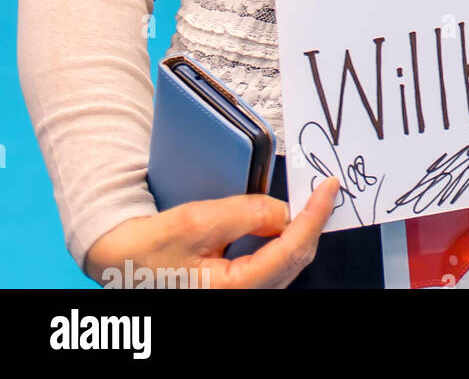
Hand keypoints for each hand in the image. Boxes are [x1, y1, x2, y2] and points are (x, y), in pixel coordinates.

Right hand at [82, 175, 339, 288]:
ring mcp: (240, 297)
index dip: (314, 216)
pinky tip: (285, 223)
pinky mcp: (237, 291)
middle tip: (325, 192)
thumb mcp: (197, 221)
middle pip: (294, 260)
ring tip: (311, 203)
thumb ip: (246, 213)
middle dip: (311, 224)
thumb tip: (284, 211)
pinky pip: (272, 266)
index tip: (329, 188)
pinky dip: (283, 242)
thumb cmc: (149, 249)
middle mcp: (240, 300)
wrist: (120, 263)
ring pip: (286, 264)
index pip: (290, 249)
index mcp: (232, 290)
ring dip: (299, 233)